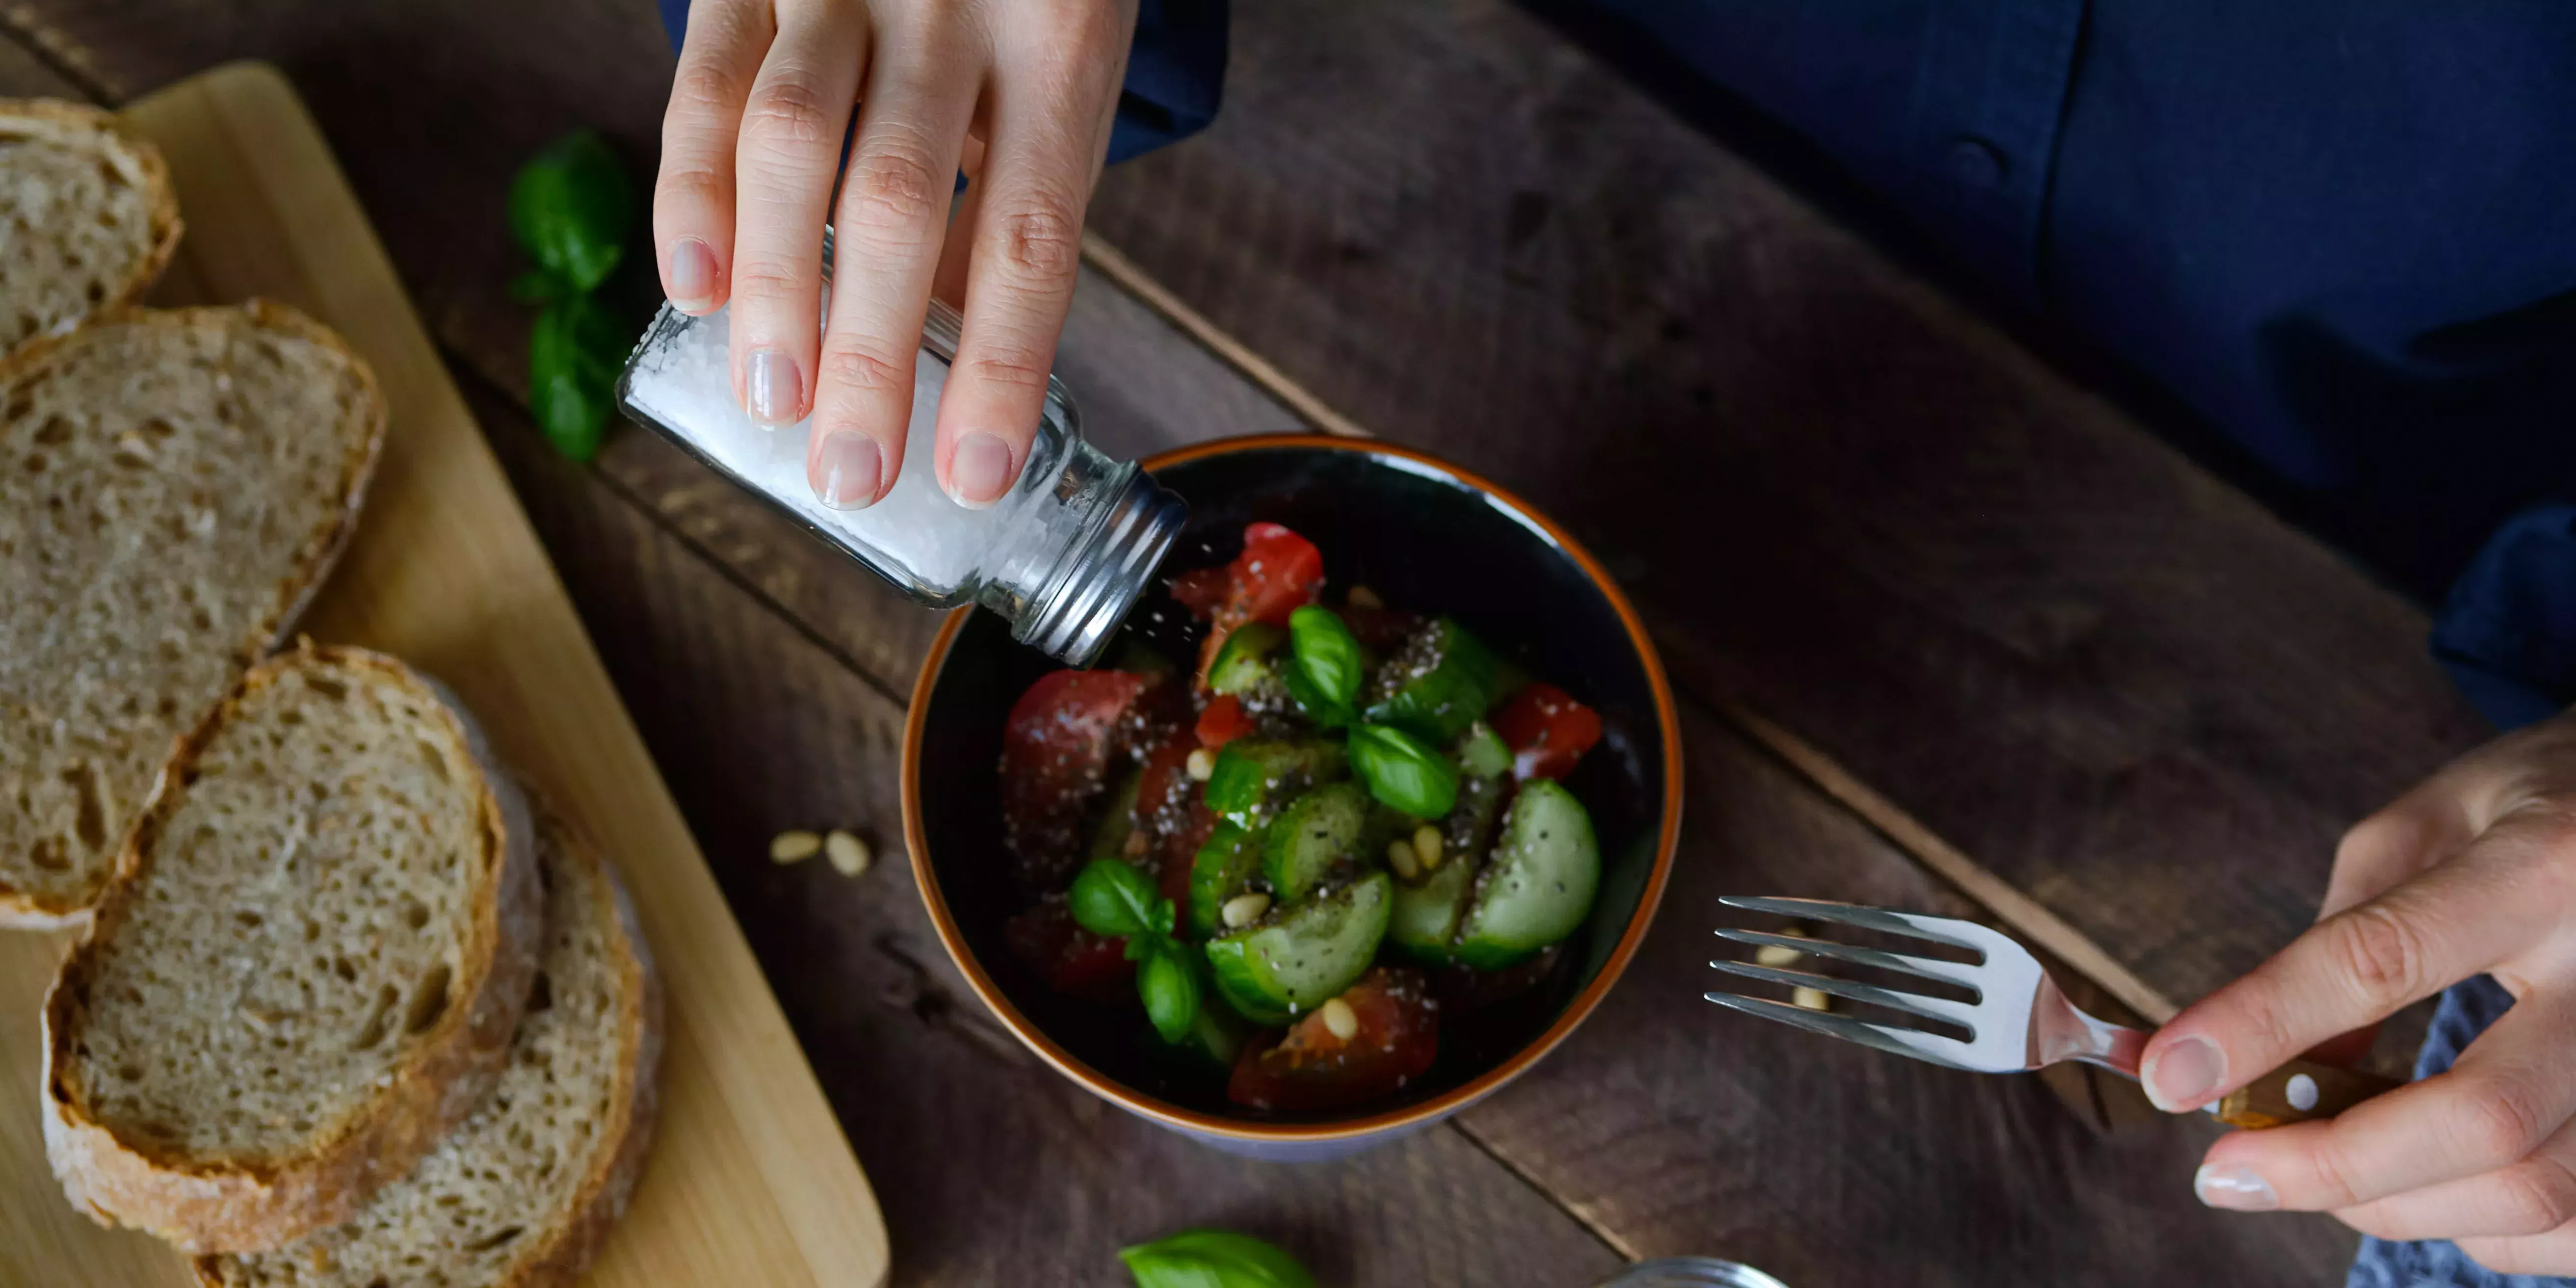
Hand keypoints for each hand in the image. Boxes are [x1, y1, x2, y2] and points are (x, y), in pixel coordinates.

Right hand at [653, 0, 1137, 509]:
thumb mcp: (1054, 75)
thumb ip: (1002, 194)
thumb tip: (941, 350)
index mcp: (1057, 44)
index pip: (1030, 233)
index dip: (1003, 366)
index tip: (973, 477)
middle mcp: (953, 3)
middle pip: (898, 200)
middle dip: (866, 354)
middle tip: (847, 473)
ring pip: (789, 143)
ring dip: (774, 287)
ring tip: (771, 400)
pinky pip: (709, 80)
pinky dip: (693, 191)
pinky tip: (695, 286)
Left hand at [2138, 709, 2575, 1273]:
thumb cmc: (2538, 801)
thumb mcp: (2430, 824)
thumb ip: (2347, 934)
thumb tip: (2254, 1061)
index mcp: (2540, 868)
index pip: (2382, 961)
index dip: (2262, 1026)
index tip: (2170, 1078)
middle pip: (2483, 1116)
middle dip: (2334, 1166)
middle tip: (2228, 1173)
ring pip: (2535, 1187)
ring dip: (2398, 1206)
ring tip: (2311, 1175)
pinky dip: (2480, 1229)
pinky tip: (2417, 1189)